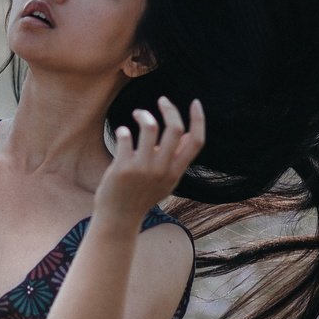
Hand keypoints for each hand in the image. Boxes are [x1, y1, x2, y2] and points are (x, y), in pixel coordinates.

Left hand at [96, 97, 205, 219]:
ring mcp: (143, 169)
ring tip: (137, 114)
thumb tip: (187, 133)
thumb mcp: (165, 181)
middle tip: (162, 100)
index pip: (197, 142)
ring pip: (150, 127)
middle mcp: (162, 170)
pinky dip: (124, 130)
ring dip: (144, 115)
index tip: (195, 103)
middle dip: (169, 108)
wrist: (119, 218)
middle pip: (175, 129)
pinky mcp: (123, 168)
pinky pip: (126, 137)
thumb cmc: (141, 196)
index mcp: (176, 172)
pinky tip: (122, 132)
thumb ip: (176, 159)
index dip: (199, 120)